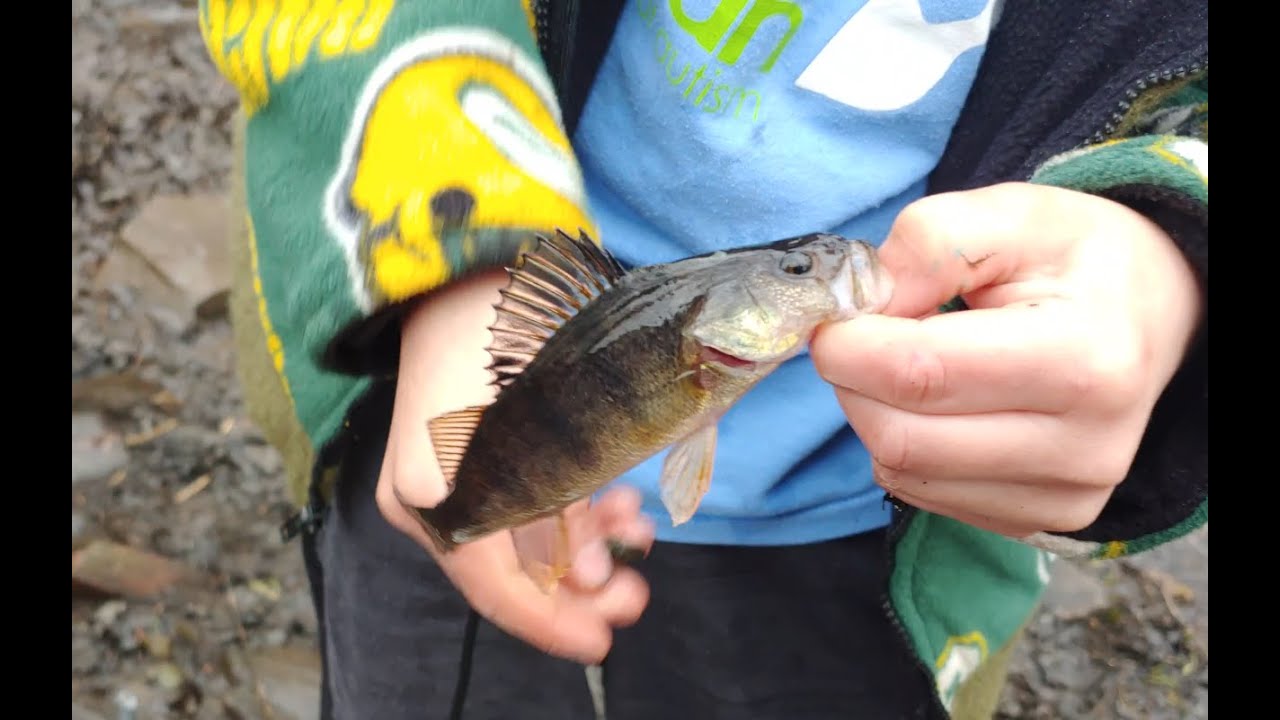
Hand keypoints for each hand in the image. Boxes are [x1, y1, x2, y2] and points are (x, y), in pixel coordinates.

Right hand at [374, 269, 654, 664]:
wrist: (464, 261)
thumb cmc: (506, 327)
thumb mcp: (544, 417)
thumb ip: (563, 500)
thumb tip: (590, 573)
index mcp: (435, 489)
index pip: (494, 584)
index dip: (551, 621)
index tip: (602, 640)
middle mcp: (425, 495)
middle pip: (507, 570)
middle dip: (579, 584)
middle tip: (636, 590)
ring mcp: (438, 477)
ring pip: (517, 540)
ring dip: (580, 544)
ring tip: (634, 528)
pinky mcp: (458, 459)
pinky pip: (511, 507)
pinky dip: (562, 512)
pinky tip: (611, 503)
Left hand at [811, 182, 1203, 537]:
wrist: (1152, 314)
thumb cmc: (1076, 260)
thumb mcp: (1013, 213)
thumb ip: (930, 242)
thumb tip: (863, 306)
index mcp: (1085, 360)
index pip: (919, 373)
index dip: (848, 344)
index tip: (835, 314)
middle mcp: (1085, 447)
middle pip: (899, 438)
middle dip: (852, 381)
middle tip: (863, 336)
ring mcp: (1065, 495)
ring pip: (900, 472)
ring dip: (872, 413)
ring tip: (907, 363)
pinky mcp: (1040, 521)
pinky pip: (920, 494)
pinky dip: (901, 446)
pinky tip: (936, 404)